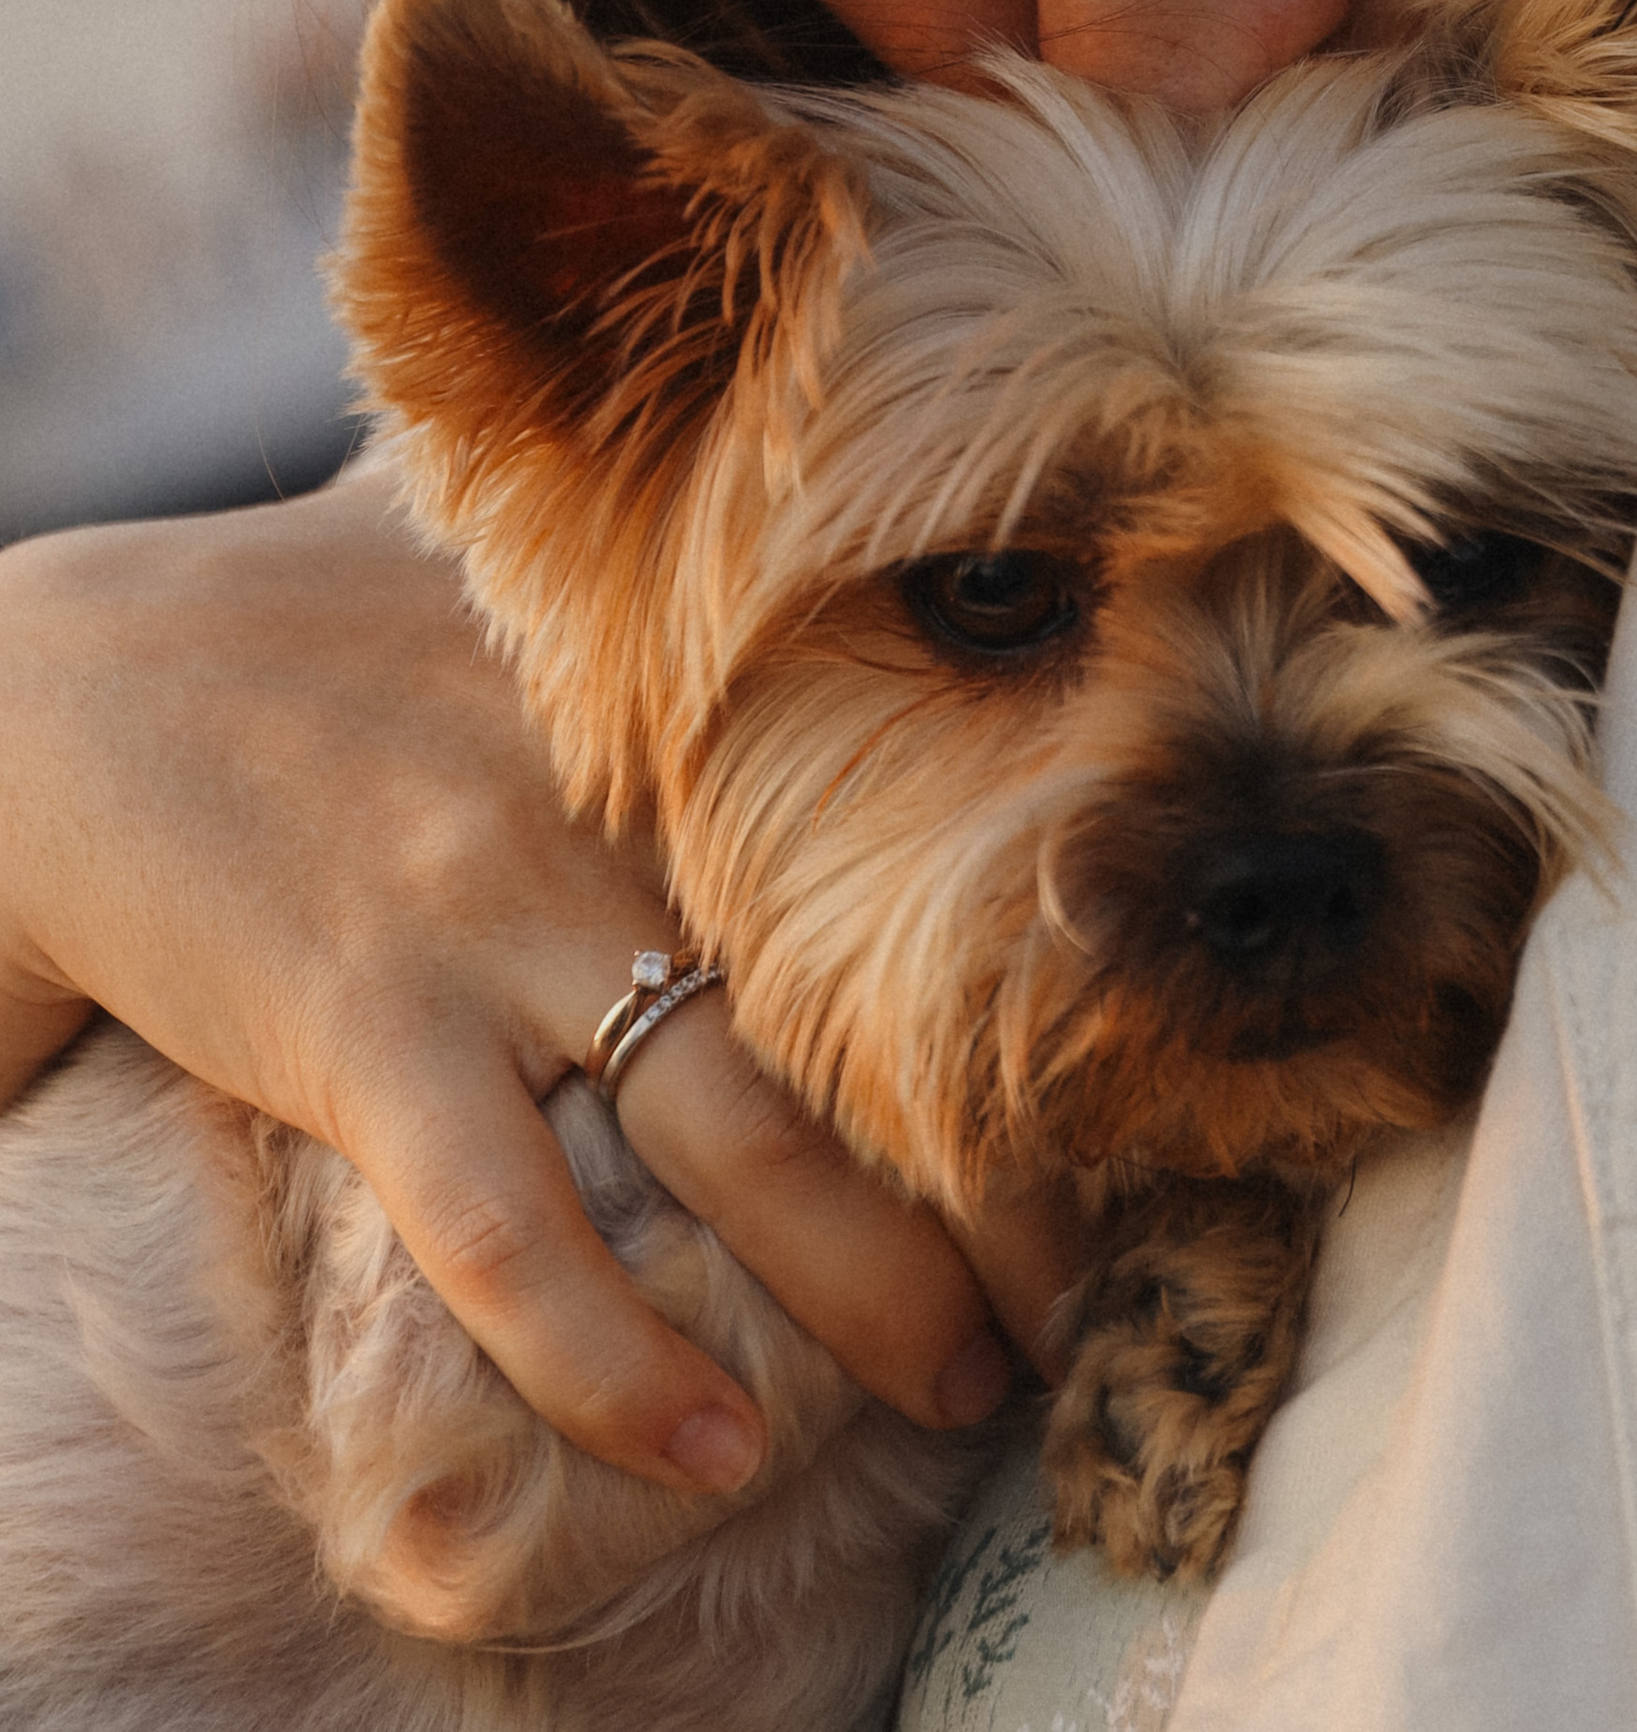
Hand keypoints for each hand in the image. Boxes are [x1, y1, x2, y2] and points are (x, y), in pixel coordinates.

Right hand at [0, 473, 1080, 1493]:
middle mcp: (620, 806)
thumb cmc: (322, 640)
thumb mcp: (533, 596)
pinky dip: (608, 1354)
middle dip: (997, 1176)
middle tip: (1084, 1298)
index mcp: (682, 711)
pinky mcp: (363, 1022)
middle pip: (863, 1014)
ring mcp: (493, 912)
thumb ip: (679, 640)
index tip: (1123, 1109)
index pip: (907, 873)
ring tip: (966, 1385)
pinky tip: (706, 1450)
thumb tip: (852, 594)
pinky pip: (507, 1230)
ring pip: (731, 1132)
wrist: (76, 685)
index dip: (1025, 1006)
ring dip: (869, 1282)